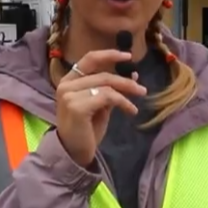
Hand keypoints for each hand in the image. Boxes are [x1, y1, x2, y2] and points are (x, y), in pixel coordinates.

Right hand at [55, 50, 147, 166]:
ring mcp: (69, 95)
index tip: (128, 56)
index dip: (109, 55)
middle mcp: (66, 85)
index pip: (89, 59)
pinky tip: (131, 111)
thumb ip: (111, 89)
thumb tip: (133, 74)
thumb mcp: (100, 105)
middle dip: (125, 81)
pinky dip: (123, 102)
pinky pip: (107, 97)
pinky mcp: (76, 106)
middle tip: (142, 89)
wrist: (73, 152)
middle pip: (103, 74)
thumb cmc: (86, 130)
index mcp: (69, 81)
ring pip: (106, 85)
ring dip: (126, 92)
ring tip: (137, 103)